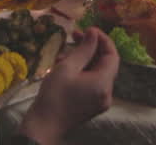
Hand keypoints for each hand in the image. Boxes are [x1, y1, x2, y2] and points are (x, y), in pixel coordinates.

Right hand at [19, 27, 117, 144]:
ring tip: (64, 53)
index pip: (112, 55)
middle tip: (74, 36)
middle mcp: (106, 93)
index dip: (102, 40)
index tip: (87, 29)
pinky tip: (64, 66)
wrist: (43, 126)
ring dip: (83, 59)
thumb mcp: (67, 68)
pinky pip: (92, 83)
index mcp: (104, 84)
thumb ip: (84, 49)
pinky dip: (81, 72)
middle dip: (91, 48)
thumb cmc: (54, 96)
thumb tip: (94, 33)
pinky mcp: (91, 105)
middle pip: (105, 64)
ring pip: (97, 72)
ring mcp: (100, 101)